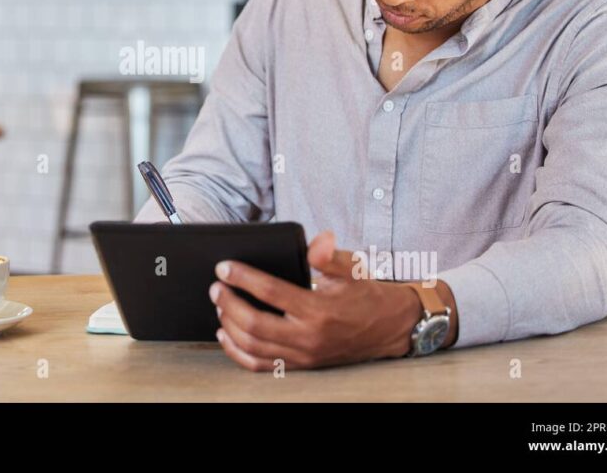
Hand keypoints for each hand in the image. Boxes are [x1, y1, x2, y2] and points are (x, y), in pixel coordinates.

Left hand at [210, 230, 422, 370]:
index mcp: (319, 309)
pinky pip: (261, 365)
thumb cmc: (366, 294)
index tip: (224, 267)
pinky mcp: (302, 365)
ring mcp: (304, 355)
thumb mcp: (352, 268)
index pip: (272, 293)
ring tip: (218, 305)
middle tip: (216, 286)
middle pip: (255, 324)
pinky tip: (225, 335)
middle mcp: (309, 337)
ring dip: (229, 326)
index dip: (244, 278)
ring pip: (254, 347)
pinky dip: (238, 352)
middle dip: (229, 303)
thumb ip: (330, 255)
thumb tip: (317, 241)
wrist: (390, 327)